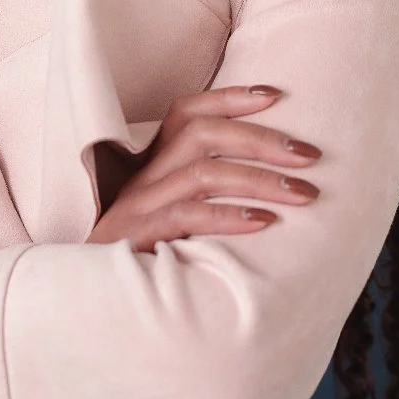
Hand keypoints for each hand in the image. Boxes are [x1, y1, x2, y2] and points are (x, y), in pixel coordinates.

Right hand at [88, 85, 320, 250]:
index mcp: (151, 166)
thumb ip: (206, 197)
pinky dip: (227, 216)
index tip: (276, 95)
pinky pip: (185, 217)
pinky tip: (263, 223)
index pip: (185, 112)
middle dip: (261, 139)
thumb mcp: (171, 219)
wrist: (88, 304)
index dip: (228, 98)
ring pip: (201, 173)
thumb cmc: (143, 259)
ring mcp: (137, 208)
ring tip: (303, 194)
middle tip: (310, 156)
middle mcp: (142, 178)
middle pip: (202, 134)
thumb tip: (273, 183)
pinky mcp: (136, 240)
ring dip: (259, 179)